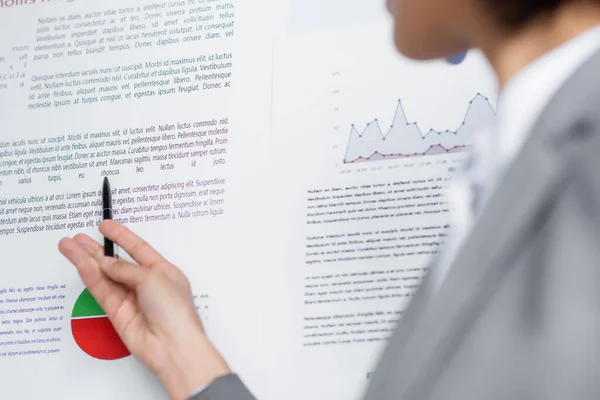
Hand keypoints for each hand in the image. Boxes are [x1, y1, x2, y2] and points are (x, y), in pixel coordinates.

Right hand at [59, 220, 230, 399]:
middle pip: (117, 261)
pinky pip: (101, 289)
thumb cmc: (175, 310)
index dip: (121, 236)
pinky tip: (79, 262)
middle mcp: (146, 284)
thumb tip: (106, 263)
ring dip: (86, 260)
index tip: (105, 225)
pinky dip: (89, 275)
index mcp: (163, 271)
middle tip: (78, 237)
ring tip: (68, 245)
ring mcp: (131, 298)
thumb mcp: (152, 278)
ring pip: (104, 275)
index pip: (138, 248)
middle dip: (96, 248)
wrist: (172, 345)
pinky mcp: (117, 313)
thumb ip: (126, 269)